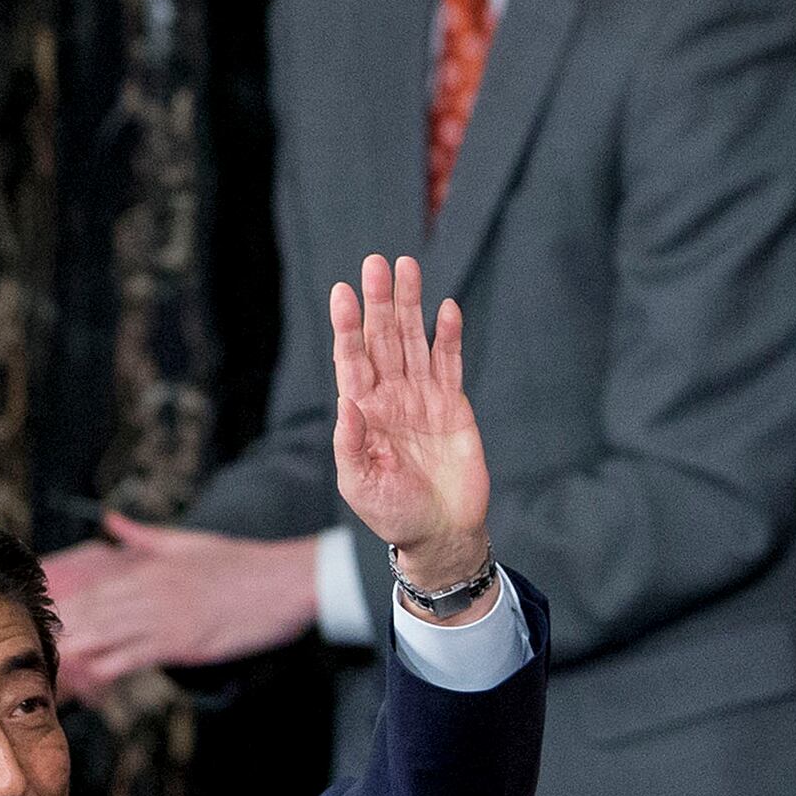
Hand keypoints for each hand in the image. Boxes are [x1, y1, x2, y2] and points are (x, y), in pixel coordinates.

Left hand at [38, 517, 319, 693]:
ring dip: (75, 656)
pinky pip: (134, 659)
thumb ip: (145, 536)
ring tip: (45, 674)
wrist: (286, 582)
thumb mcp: (189, 542)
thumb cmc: (243, 563)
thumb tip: (112, 520)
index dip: (63, 609)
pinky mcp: (182, 643)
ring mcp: (164, 619)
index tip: (36, 623)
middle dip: (59, 636)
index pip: (94, 590)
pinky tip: (89, 684)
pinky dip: (108, 671)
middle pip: (90, 616)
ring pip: (104, 638)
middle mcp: (150, 593)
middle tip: (25, 656)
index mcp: (150, 569)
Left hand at [331, 254, 493, 611]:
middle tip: (377, 263)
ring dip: (410, 305)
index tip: (342, 293)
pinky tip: (446, 308)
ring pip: (414, 340)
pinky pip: (450, 362)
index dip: (348, 326)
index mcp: (362, 412)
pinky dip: (449, 336)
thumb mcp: (361, 484)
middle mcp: (390, 396)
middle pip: (383, 339)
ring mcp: (422, 397)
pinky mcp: (453, 404)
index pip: (352, 359)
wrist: (442, 533)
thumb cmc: (394, 513)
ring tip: (407, 267)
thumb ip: (352, 444)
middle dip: (380, 301)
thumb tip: (347, 403)